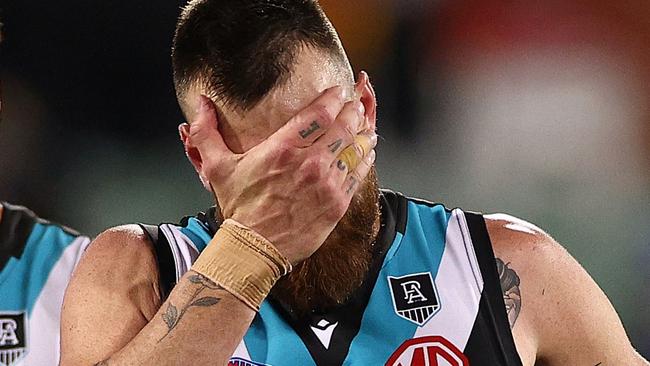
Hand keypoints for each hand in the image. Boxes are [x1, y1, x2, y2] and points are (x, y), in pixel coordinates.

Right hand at [187, 86, 376, 263]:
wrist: (254, 249)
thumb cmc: (238, 208)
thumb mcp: (215, 166)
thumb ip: (206, 131)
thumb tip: (200, 102)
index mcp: (283, 148)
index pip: (319, 112)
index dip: (333, 97)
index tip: (338, 91)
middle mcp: (310, 162)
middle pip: (343, 126)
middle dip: (353, 110)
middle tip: (355, 104)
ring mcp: (327, 183)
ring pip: (356, 148)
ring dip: (364, 132)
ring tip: (366, 124)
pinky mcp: (337, 203)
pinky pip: (359, 174)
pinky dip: (366, 158)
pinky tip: (368, 151)